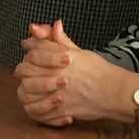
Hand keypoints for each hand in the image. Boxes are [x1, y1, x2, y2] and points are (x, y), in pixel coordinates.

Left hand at [14, 20, 137, 127]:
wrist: (113, 92)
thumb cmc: (98, 71)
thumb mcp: (79, 51)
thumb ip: (62, 40)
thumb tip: (54, 25)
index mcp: (61, 57)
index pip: (34, 49)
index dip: (30, 47)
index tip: (29, 47)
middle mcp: (55, 74)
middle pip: (24, 70)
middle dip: (25, 69)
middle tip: (31, 70)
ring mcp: (55, 94)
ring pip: (25, 94)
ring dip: (27, 90)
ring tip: (34, 88)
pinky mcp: (59, 111)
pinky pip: (36, 114)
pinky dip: (36, 110)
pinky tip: (42, 104)